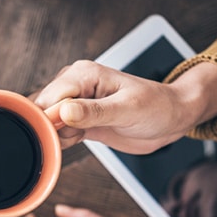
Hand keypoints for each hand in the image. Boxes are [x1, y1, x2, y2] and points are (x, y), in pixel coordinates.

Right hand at [33, 60, 216, 153]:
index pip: (50, 97)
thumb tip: (64, 112)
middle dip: (50, 129)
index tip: (58, 135)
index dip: (49, 118)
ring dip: (56, 136)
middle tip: (74, 138)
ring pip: (47, 122)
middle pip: (42, 109)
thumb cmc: (158, 107)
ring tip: (81, 137)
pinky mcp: (79, 120)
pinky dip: (62, 141)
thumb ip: (94, 112)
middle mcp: (75, 85)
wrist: (173, 119)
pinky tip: (79, 140)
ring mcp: (75, 103)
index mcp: (84, 74)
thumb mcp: (128, 109)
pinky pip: (58, 132)